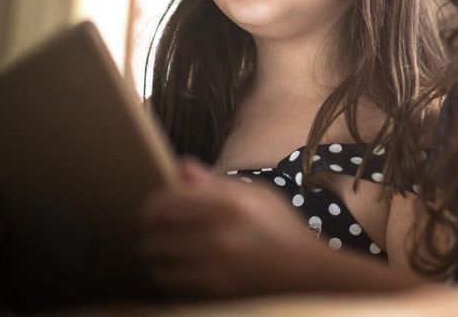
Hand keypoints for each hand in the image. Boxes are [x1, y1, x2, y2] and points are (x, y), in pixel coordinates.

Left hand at [140, 157, 314, 298]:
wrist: (306, 274)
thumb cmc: (281, 230)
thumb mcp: (256, 195)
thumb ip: (215, 183)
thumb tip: (181, 166)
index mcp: (230, 203)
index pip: (165, 202)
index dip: (152, 206)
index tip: (154, 210)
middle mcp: (220, 233)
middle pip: (155, 231)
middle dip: (150, 231)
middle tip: (155, 232)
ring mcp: (215, 265)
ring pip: (157, 259)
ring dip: (156, 255)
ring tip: (165, 251)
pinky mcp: (213, 290)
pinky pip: (170, 281)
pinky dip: (167, 275)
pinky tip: (178, 268)